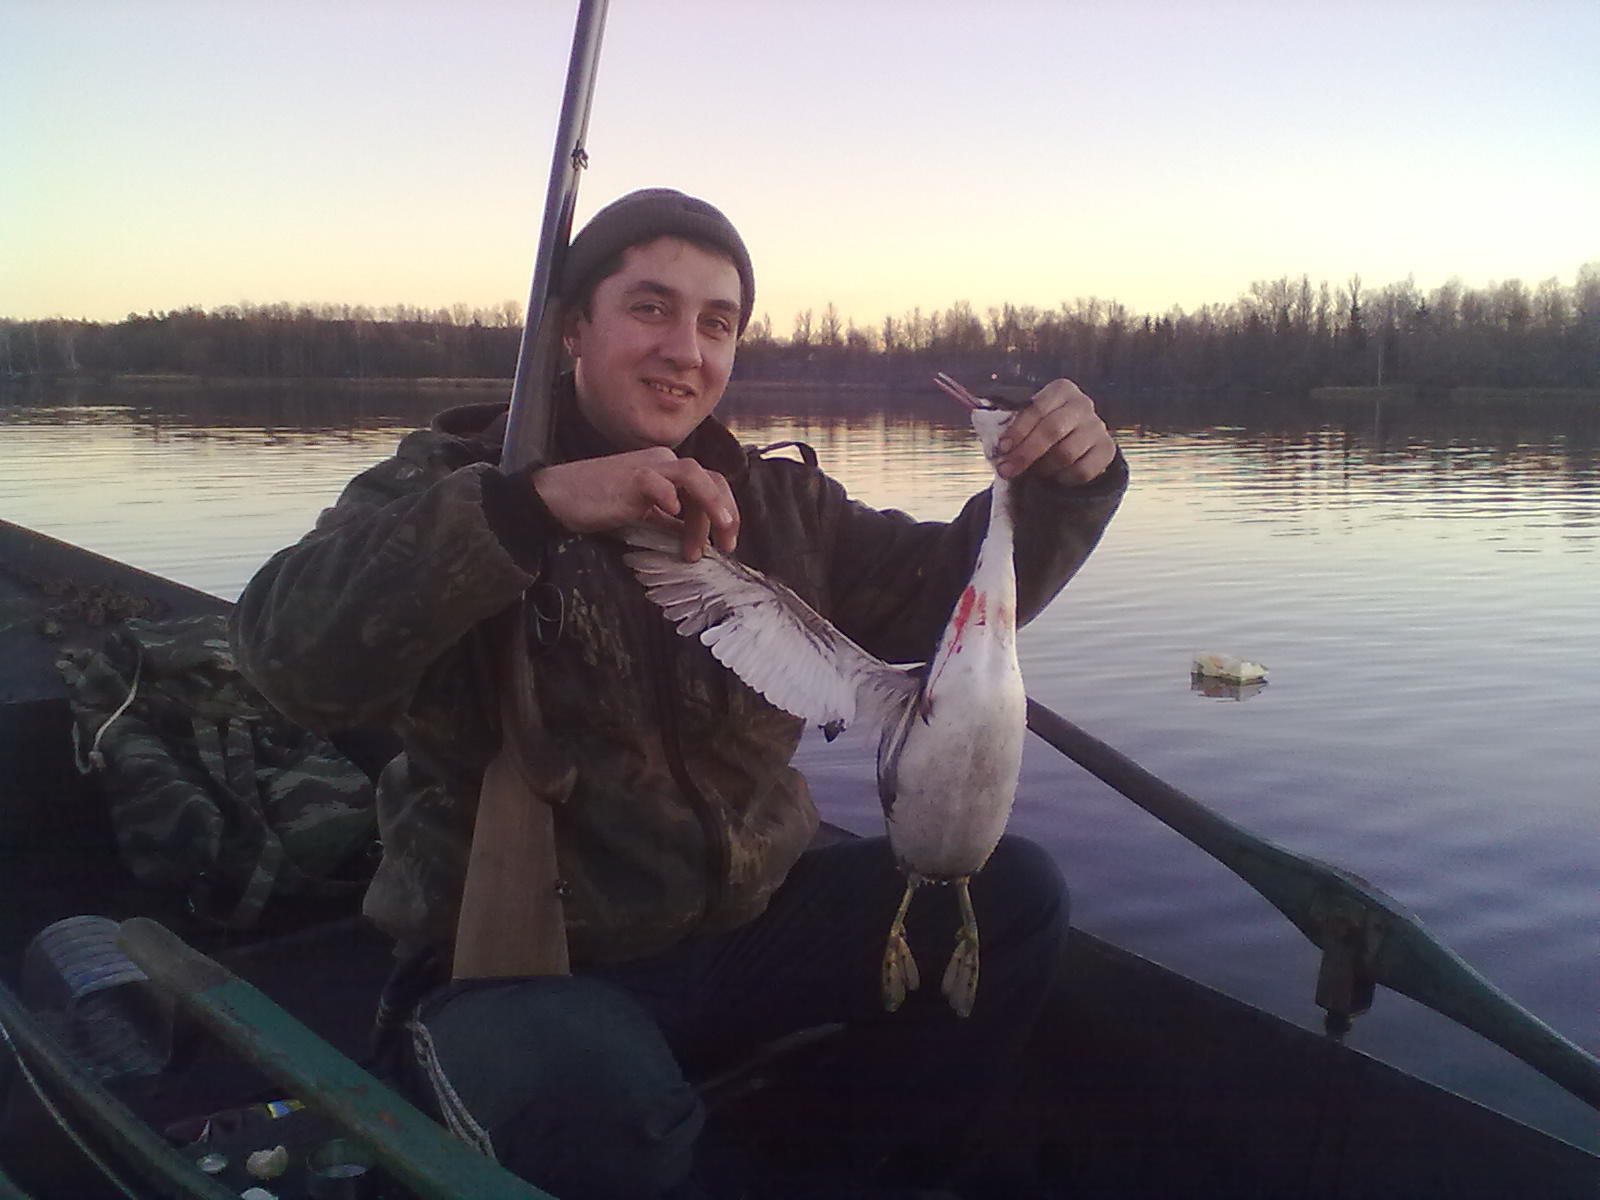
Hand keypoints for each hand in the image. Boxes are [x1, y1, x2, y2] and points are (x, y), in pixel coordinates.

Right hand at [532, 449, 739, 561]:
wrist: (559, 496)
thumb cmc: (598, 505)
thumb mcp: (644, 516)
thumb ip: (670, 522)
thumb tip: (696, 537)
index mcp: (669, 469)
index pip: (711, 485)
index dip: (725, 512)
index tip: (726, 544)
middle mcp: (663, 462)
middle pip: (711, 478)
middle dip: (726, 512)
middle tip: (727, 546)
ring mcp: (647, 466)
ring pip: (693, 476)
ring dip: (710, 505)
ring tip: (716, 535)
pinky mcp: (630, 477)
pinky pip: (657, 481)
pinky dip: (670, 497)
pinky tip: (674, 515)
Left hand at [992, 378, 1116, 483]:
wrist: (1080, 445)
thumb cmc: (1043, 431)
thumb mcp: (1027, 421)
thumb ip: (1009, 421)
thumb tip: (980, 420)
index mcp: (1061, 390)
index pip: (1037, 408)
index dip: (1018, 430)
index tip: (1001, 449)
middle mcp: (1083, 404)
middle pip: (1052, 430)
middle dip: (1025, 453)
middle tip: (1006, 470)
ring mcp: (1098, 427)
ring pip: (1066, 453)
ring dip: (1043, 468)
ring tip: (1032, 474)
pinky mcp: (1107, 450)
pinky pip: (1082, 470)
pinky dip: (1063, 478)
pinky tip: (1054, 477)